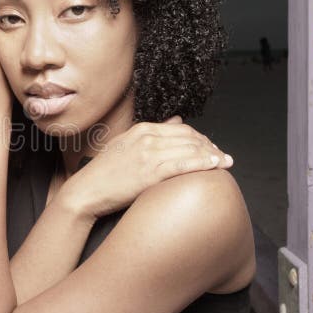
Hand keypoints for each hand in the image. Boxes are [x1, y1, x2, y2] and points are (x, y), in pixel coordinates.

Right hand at [56, 115, 233, 219]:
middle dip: (210, 146)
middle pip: (189, 137)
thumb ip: (151, 133)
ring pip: (190, 150)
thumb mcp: (126, 144)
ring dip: (213, 155)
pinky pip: (184, 165)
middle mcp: (147, 138)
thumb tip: (177, 121)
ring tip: (226, 162)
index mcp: (141, 129)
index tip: (211, 147)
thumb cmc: (105, 173)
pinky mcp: (150, 172)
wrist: (86, 191)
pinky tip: (216, 167)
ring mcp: (149, 154)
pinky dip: (204, 164)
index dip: (201, 138)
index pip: (181, 129)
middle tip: (223, 156)